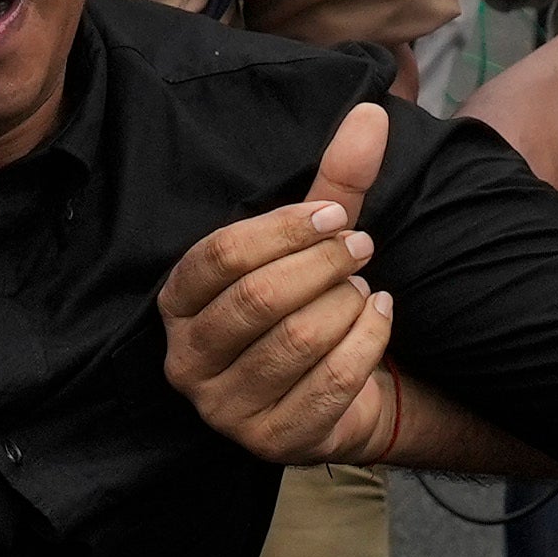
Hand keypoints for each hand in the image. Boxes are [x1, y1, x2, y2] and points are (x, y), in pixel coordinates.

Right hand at [161, 101, 404, 463]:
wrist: (339, 396)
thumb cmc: (312, 307)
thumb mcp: (316, 244)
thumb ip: (335, 183)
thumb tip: (371, 114)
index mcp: (178, 304)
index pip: (219, 257)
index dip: (283, 231)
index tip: (337, 216)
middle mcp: (187, 362)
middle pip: (257, 300)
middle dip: (321, 266)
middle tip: (362, 246)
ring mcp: (225, 410)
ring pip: (296, 341)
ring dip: (345, 306)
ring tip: (362, 290)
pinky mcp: (271, 443)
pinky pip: (329, 383)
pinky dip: (367, 341)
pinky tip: (379, 317)